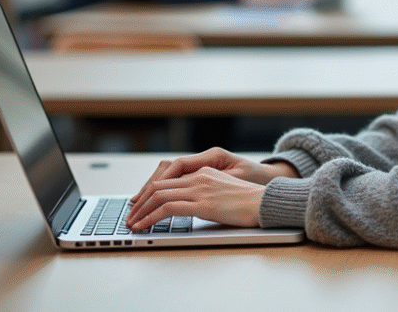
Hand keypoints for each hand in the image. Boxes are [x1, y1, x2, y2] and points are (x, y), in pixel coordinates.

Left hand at [127, 148, 298, 226]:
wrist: (266, 202)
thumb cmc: (250, 201)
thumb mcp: (223, 190)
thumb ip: (205, 190)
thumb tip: (189, 203)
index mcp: (204, 171)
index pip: (167, 177)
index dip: (149, 190)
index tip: (139, 202)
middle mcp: (199, 176)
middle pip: (158, 185)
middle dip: (140, 201)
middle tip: (130, 215)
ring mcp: (200, 189)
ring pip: (159, 196)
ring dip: (141, 211)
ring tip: (132, 224)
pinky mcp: (202, 204)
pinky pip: (167, 208)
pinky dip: (150, 218)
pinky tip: (144, 226)